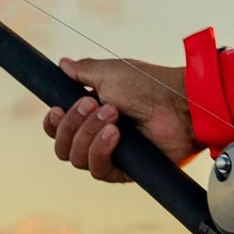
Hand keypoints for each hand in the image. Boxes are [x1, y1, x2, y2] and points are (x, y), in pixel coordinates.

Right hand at [43, 56, 195, 180]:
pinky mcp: (125, 170)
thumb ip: (83, 70)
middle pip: (62, 146)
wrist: (179, 103)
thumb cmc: (150, 85)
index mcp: (91, 114)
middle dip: (72, 124)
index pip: (58, 128)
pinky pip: (98, 170)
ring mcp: (111, 154)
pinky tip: (115, 134)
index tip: (58, 109)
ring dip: (88, 133)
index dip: (53, 122)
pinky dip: (101, 149)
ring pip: (77, 158)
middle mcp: (97, 136)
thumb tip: (63, 63)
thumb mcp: (109, 72)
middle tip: (92, 104)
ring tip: (113, 115)